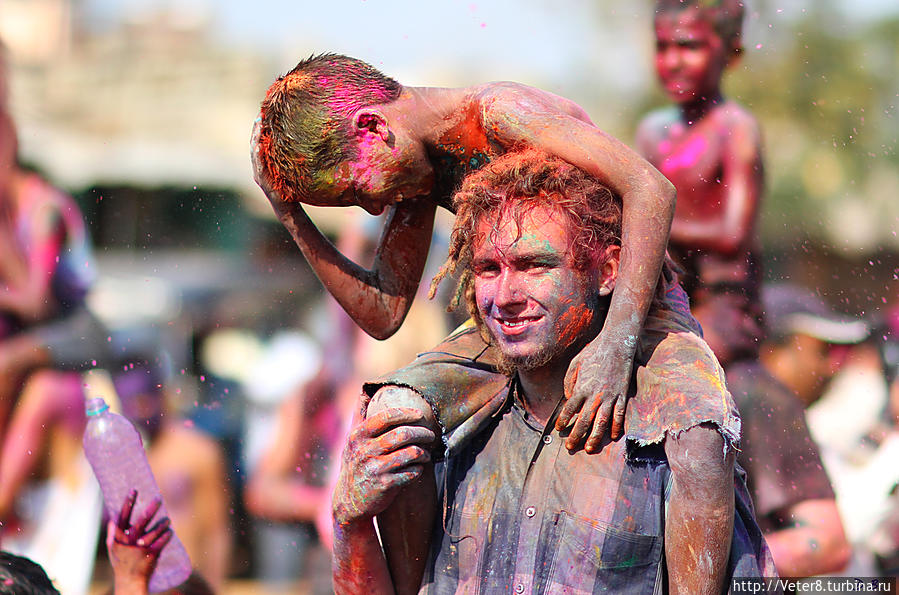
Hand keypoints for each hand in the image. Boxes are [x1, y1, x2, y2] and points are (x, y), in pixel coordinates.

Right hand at [106, 490, 172, 594]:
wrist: (129, 582)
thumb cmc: (122, 563)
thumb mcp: (114, 549)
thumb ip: (113, 535)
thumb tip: (112, 519)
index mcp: (119, 538)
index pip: (123, 517)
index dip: (128, 503)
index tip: (134, 490)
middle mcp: (129, 541)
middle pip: (141, 521)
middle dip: (151, 509)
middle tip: (159, 498)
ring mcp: (140, 548)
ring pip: (154, 531)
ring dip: (163, 524)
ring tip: (167, 520)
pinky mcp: (151, 554)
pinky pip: (161, 541)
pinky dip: (167, 535)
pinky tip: (170, 532)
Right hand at [250, 115, 291, 219]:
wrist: (290, 210)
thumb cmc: (291, 189)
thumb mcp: (290, 169)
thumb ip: (290, 156)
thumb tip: (303, 139)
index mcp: (264, 163)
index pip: (260, 141)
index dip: (260, 128)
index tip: (263, 113)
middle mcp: (259, 168)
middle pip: (255, 144)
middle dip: (256, 129)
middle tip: (260, 115)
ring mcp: (260, 175)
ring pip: (255, 153)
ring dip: (256, 138)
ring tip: (258, 125)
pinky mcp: (264, 183)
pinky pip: (260, 167)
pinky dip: (259, 156)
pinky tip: (260, 145)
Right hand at [332, 407, 435, 525]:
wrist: (349, 501)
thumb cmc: (356, 464)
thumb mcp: (352, 441)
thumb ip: (359, 416)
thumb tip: (364, 390)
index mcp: (358, 436)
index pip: (385, 417)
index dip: (406, 413)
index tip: (420, 414)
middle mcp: (365, 451)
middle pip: (403, 434)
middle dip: (422, 433)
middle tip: (431, 435)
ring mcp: (374, 469)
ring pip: (411, 453)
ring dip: (424, 452)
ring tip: (427, 453)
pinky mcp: (384, 486)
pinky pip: (411, 473)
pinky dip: (419, 470)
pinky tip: (419, 468)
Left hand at [557, 336, 632, 452]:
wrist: (616, 344)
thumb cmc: (593, 352)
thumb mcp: (574, 364)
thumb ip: (569, 382)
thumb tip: (569, 398)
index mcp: (581, 387)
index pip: (569, 409)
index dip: (563, 420)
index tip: (559, 429)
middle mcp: (595, 395)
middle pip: (584, 421)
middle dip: (576, 436)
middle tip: (570, 447)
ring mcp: (610, 397)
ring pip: (601, 423)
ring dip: (595, 437)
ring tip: (590, 448)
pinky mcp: (622, 395)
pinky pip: (619, 415)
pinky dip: (617, 427)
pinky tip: (614, 436)